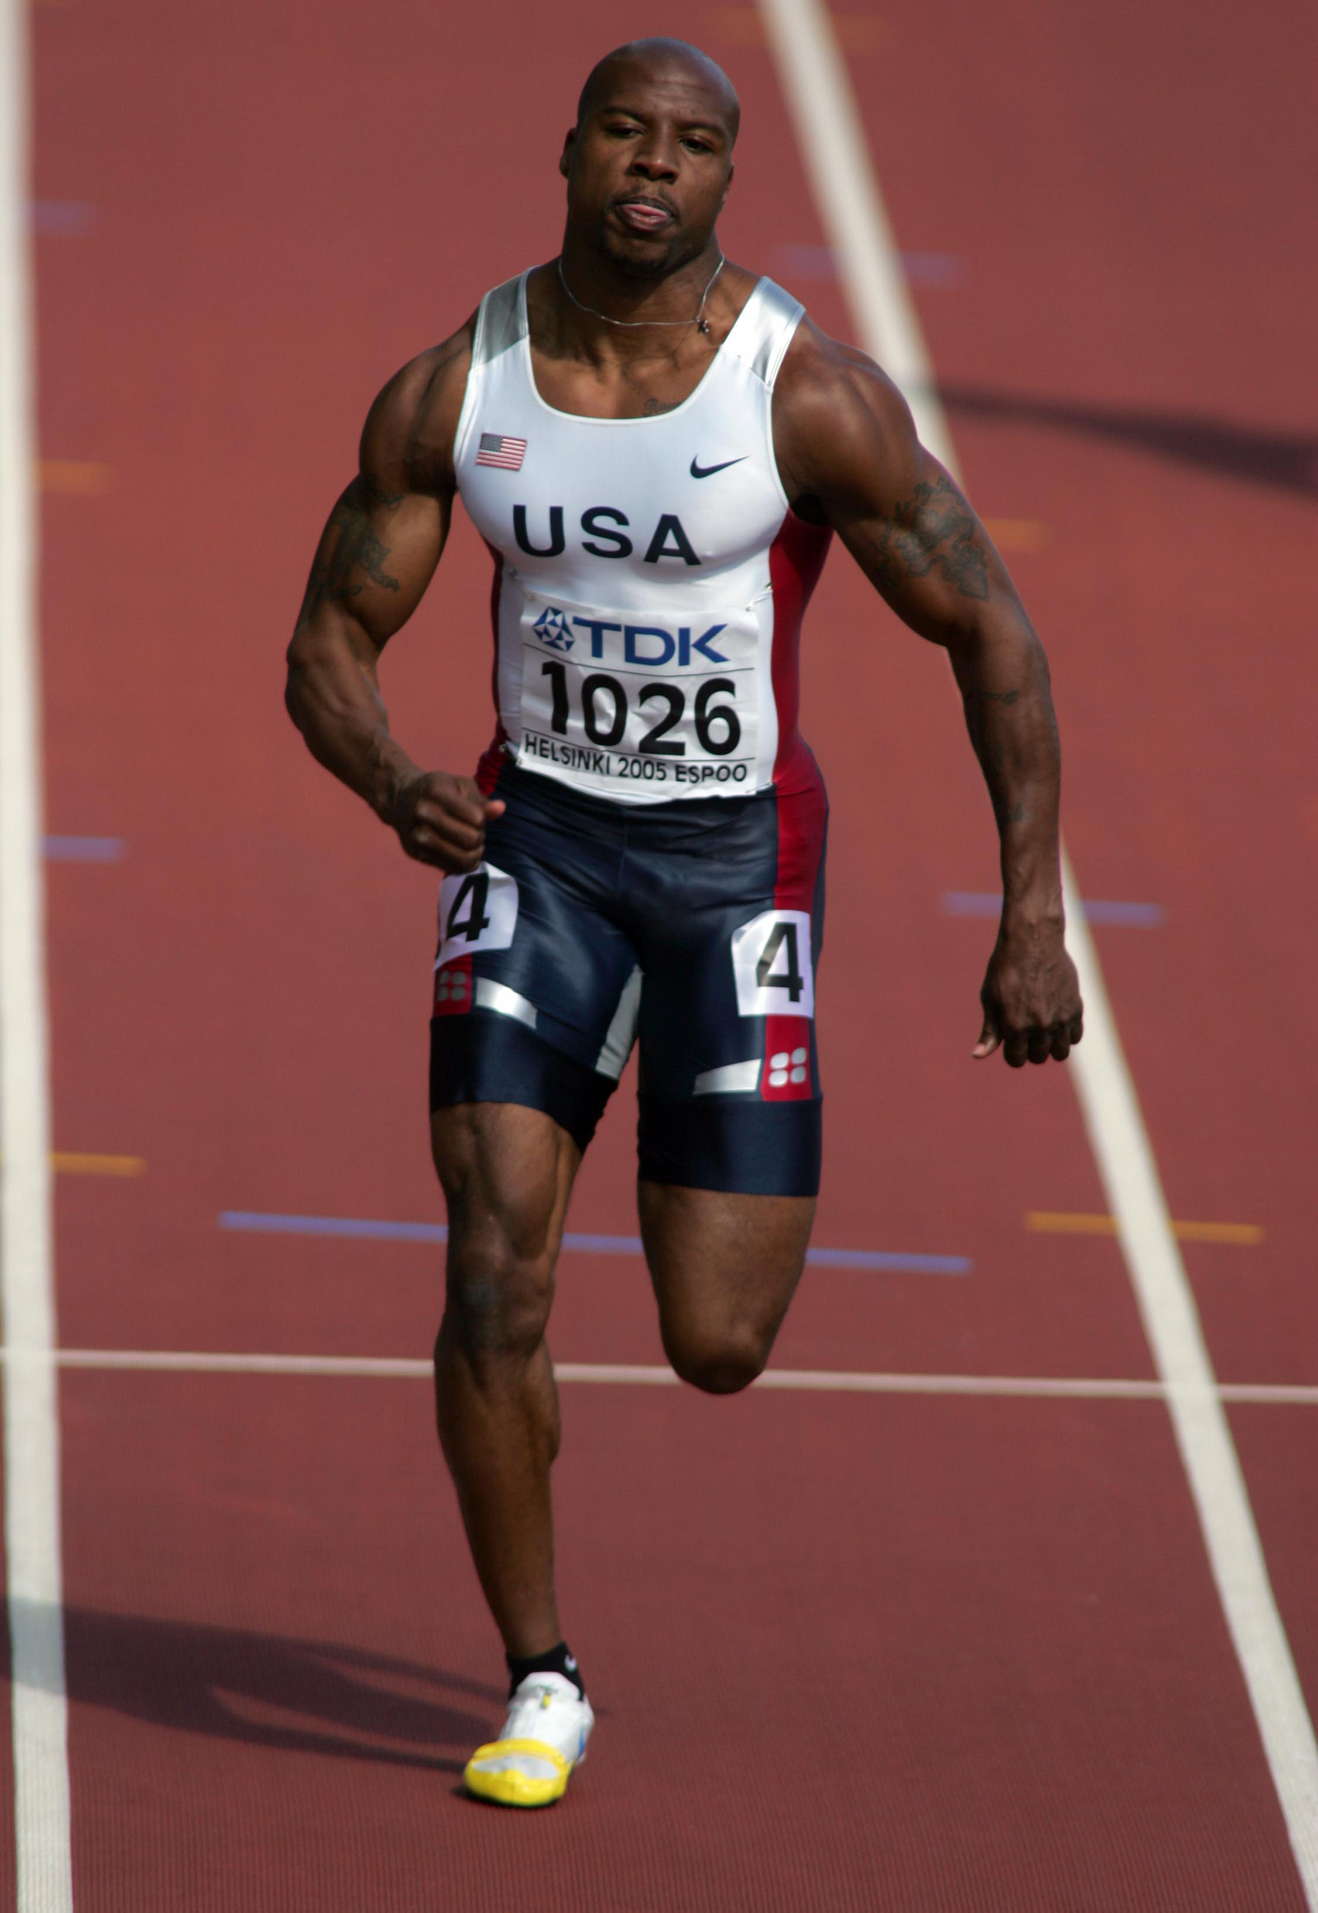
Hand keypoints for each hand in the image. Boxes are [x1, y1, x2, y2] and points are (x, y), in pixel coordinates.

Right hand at [386, 771, 504, 872]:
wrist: (400, 799)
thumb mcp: (459, 785)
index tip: (476, 815)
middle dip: (480, 837)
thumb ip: (480, 799)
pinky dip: (464, 863)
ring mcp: (417, 836)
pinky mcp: (416, 854)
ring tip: (471, 844)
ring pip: (463, 859)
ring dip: (474, 853)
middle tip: (474, 831)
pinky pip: (452, 868)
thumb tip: (500, 809)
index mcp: (436, 792)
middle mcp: (423, 814)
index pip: (477, 819)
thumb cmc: (437, 789)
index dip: (482, 819)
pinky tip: (461, 852)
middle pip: (471, 840)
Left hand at [973, 925, 1082, 1066]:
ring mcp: (1060, 1018)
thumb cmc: (1005, 969)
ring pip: (1060, 1052)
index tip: (1010, 1040)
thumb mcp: (990, 999)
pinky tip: (1055, 1020)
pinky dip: (1066, 1034)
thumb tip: (978, 1055)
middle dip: (1029, 1049)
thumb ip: (989, 1030)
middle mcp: (1040, 1026)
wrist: (1033, 941)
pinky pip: (1075, 1036)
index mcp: (1015, 1026)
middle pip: (1038, 1057)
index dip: (1011, 1053)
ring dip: (1050, 1046)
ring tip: (1042, 1030)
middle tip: (1025, 1031)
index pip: (1017, 1060)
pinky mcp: (1075, 1008)